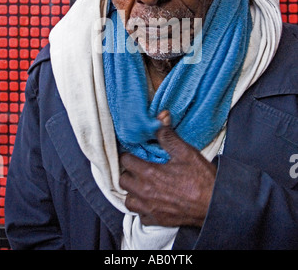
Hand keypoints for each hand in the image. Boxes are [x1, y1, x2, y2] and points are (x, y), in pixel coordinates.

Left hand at [119, 110, 216, 226]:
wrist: (214, 204)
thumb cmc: (200, 178)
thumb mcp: (185, 151)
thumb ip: (168, 135)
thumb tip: (160, 117)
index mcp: (149, 173)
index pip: (125, 161)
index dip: (129, 155)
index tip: (136, 153)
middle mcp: (145, 192)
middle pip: (123, 180)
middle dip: (128, 172)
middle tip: (139, 167)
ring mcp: (150, 208)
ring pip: (128, 200)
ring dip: (133, 191)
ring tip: (142, 184)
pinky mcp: (157, 220)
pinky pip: (141, 216)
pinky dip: (142, 208)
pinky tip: (151, 201)